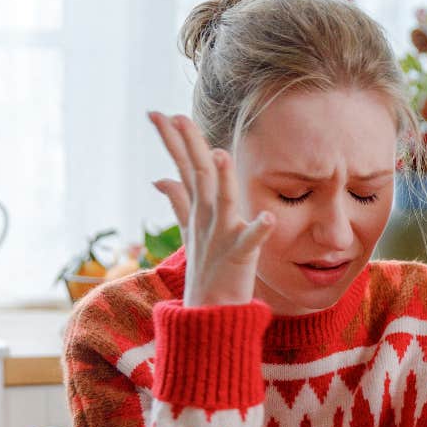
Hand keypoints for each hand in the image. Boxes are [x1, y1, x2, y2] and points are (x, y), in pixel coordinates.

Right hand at [148, 112, 274, 307]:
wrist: (210, 314)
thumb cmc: (207, 270)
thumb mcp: (190, 231)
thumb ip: (177, 202)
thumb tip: (159, 178)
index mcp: (198, 210)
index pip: (184, 168)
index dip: (172, 141)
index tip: (157, 113)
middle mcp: (207, 218)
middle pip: (197, 175)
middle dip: (186, 146)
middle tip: (173, 117)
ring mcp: (222, 236)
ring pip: (221, 202)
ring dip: (221, 179)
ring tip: (221, 154)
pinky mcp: (240, 257)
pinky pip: (250, 242)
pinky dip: (258, 231)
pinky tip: (269, 220)